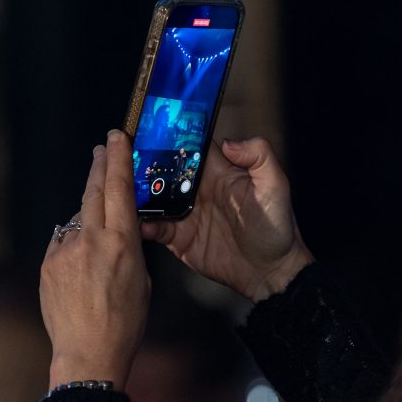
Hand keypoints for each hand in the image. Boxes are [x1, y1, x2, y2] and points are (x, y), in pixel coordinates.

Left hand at [40, 130, 150, 390]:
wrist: (87, 353)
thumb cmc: (124, 322)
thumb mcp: (142, 280)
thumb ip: (128, 249)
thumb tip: (117, 233)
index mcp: (122, 243)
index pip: (120, 188)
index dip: (117, 159)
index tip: (115, 138)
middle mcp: (91, 240)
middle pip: (93, 191)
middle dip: (99, 167)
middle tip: (102, 148)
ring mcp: (64, 250)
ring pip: (77, 221)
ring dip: (87, 220)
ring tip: (98, 243)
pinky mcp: (47, 263)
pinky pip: (61, 242)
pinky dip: (71, 246)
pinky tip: (80, 267)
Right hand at [142, 137, 312, 302]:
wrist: (270, 271)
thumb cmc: (277, 227)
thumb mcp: (276, 186)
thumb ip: (259, 156)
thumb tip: (228, 142)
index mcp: (218, 172)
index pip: (190, 147)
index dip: (172, 136)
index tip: (151, 129)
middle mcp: (198, 189)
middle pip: (164, 170)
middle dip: (145, 165)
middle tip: (125, 162)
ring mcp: (186, 214)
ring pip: (154, 199)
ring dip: (139, 195)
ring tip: (124, 191)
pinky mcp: (179, 238)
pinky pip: (155, 228)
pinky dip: (145, 225)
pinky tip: (141, 224)